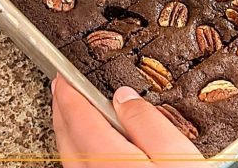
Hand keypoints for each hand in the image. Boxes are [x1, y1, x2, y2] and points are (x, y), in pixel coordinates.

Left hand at [52, 75, 203, 167]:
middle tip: (60, 91)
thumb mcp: (177, 155)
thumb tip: (124, 97)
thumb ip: (149, 123)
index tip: (63, 78)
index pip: (80, 120)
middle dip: (62, 114)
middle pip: (67, 143)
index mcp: (113, 163)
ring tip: (71, 117)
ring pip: (70, 163)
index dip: (69, 95)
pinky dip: (77, 157)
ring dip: (67, 136)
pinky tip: (88, 153)